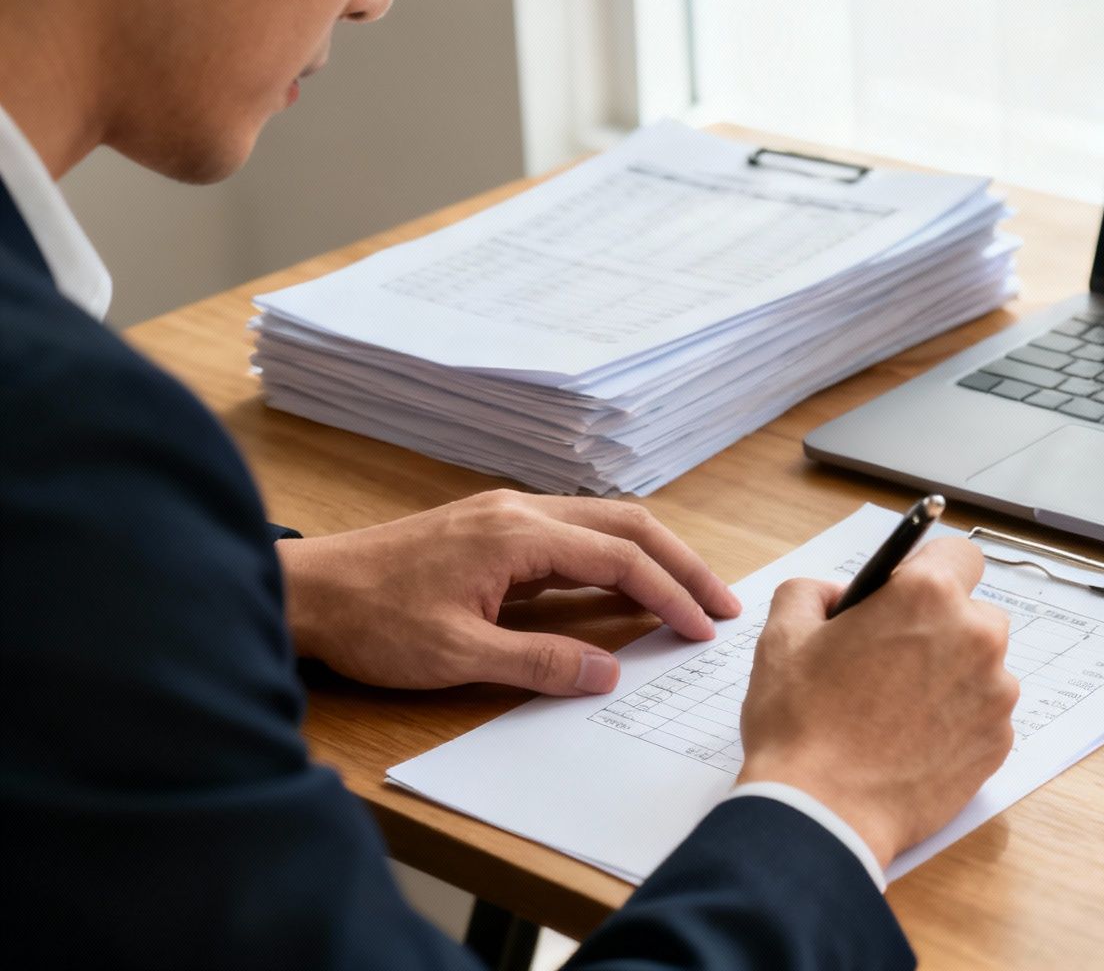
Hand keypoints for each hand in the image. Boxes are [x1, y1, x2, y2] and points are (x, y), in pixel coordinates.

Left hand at [277, 489, 738, 693]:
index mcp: (517, 534)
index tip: (702, 629)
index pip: (619, 558)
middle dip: (680, 563)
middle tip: (721, 604)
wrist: (304, 592)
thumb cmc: (370, 621)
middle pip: (626, 524)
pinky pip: (573, 535)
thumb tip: (607, 670)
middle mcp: (519, 511)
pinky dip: (613, 558)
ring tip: (687, 595)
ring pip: (603, 523)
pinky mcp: (492, 530)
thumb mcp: (457, 656)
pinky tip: (624, 588)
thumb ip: (539, 661)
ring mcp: (505, 515)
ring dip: (651, 556)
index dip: (669, 593)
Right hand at [735, 537, 1017, 869]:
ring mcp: (995, 694)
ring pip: (980, 667)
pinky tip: (911, 742)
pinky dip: (956, 722)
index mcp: (928, 595)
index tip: (908, 596)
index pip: (958, 554)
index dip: (929, 572)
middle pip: (972, 613)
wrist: (822, 815)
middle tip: (890, 661)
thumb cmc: (801, 724)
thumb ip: (813, 592)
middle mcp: (976, 637)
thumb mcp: (783, 635)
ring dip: (949, 677)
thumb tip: (840, 596)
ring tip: (896, 711)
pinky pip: (983, 715)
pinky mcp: (998, 742)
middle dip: (939, 628)